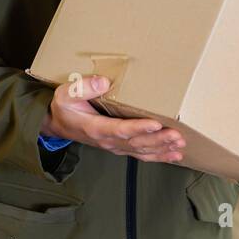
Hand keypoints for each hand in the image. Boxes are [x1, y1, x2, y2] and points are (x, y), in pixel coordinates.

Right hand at [41, 75, 184, 163]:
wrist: (58, 124)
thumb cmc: (64, 108)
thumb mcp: (66, 94)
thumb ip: (83, 88)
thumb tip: (104, 82)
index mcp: (95, 128)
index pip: (120, 129)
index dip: (139, 128)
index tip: (156, 124)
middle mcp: (107, 140)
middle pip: (137, 143)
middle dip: (158, 140)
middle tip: (177, 136)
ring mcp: (114, 146)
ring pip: (141, 151)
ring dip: (162, 148)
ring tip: (179, 145)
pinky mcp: (120, 147)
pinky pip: (141, 155)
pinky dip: (159, 156)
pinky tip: (174, 155)